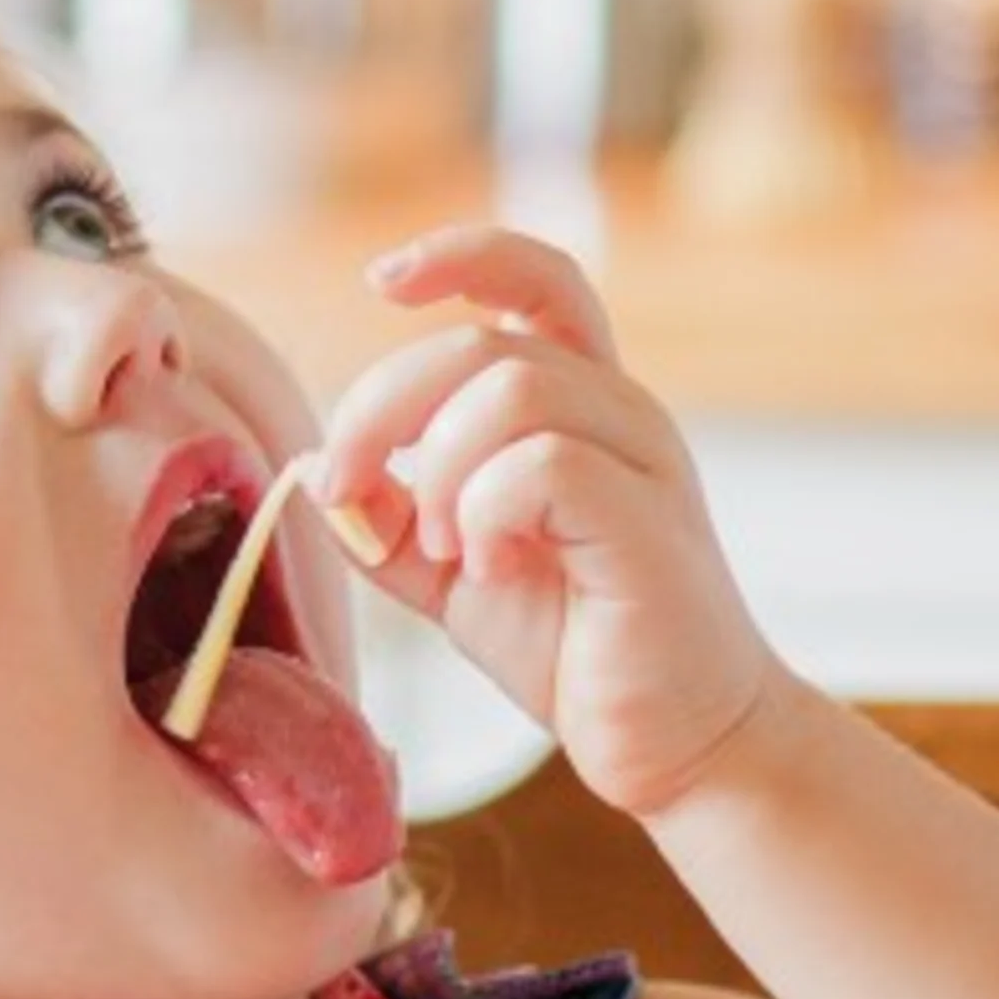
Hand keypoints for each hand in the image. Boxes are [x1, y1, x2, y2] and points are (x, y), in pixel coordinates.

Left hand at [310, 225, 774, 818]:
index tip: (382, 282)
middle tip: (344, 490)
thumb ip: (392, 522)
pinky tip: (492, 570)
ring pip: (513, 388)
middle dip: (381, 407)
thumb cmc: (577, 648)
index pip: (538, 278)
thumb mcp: (456, 576)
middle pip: (481, 340)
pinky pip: (542, 463)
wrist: (679, 744)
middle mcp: (622, 412)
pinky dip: (485, 512)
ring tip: (448, 550)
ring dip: (440, 470)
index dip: (461, 255)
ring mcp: (643, 463)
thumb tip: (319, 471)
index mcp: (583, 406)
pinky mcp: (648, 524)